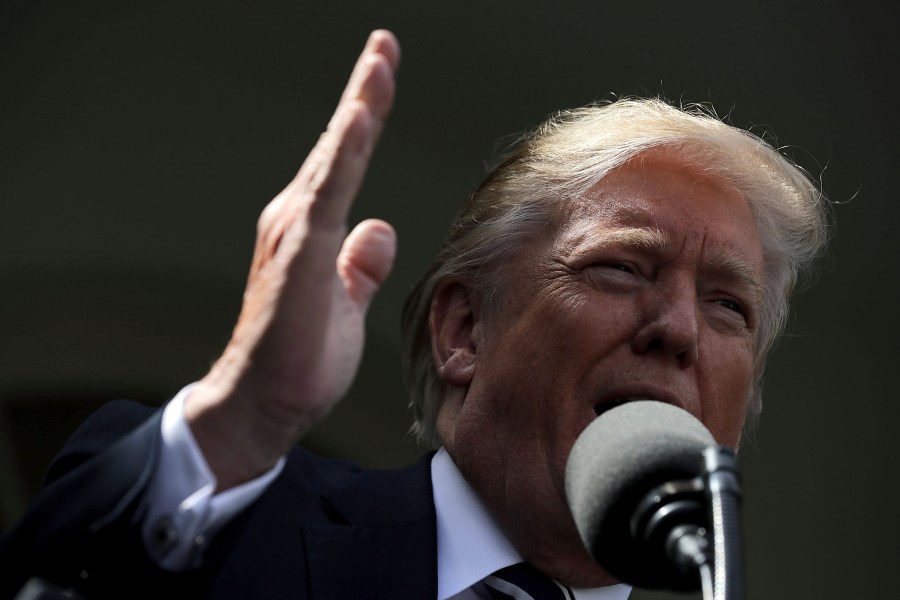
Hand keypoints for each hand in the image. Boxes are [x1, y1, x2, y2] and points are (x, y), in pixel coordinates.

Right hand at [184, 30, 400, 489]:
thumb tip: (379, 229)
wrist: (260, 405)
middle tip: (384, 45)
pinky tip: (362, 119)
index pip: (345, 162)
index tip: (384, 71)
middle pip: (339, 147)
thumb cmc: (298, 360)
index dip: (366, 115)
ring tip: (380, 61)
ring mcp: (294, 234)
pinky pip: (329, 194)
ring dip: (358, 108)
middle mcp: (297, 220)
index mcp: (311, 230)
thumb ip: (359, 266)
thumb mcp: (344, 305)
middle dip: (364, 92)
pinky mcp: (299, 256)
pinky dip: (345, 154)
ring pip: (333, 159)